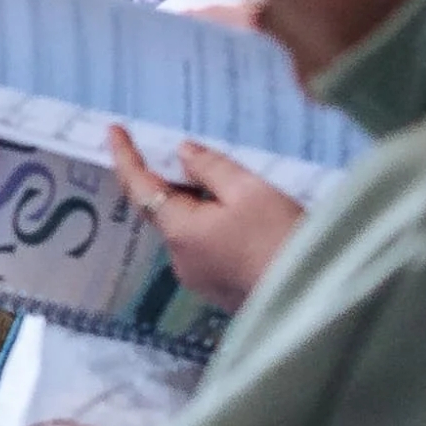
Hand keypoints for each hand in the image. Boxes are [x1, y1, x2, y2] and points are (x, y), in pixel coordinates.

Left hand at [105, 126, 303, 309]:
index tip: (113, 130)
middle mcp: (178, 258)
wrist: (312, 295)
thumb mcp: (249, 190)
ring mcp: (196, 278)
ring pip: (186, 229)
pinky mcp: (215, 289)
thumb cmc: (281, 238)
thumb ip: (211, 168)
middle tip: (189, 153)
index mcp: (180, 230)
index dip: (126, 156)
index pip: (140, 187)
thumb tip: (182, 153)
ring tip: (230, 187)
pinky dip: (210, 226)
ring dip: (196, 204)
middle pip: (164, 209)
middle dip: (171, 179)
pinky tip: (241, 219)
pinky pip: (203, 247)